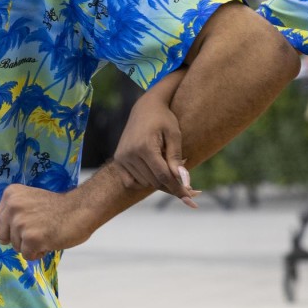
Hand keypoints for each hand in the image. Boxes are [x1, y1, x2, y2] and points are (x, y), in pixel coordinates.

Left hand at [0, 184, 96, 261]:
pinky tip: (50, 240)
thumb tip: (2, 236)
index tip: (30, 223)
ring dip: (32, 245)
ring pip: (16, 247)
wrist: (81, 209)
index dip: (14, 229)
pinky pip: (28, 255)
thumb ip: (15, 212)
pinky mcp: (31, 239)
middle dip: (21, 238)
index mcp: (10, 195)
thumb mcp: (29, 201)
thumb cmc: (59, 207)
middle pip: (5, 237)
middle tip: (40, 229)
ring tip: (47, 233)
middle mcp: (12, 207)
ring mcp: (21, 223)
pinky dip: (40, 252)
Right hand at [112, 93, 197, 207]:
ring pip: (145, 182)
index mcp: (145, 146)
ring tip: (166, 164)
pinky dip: (143, 181)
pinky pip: (131, 182)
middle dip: (171, 185)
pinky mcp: (118, 160)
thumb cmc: (164, 120)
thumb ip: (176, 158)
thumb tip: (184, 181)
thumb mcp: (174, 135)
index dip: (177, 188)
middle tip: (188, 186)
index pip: (163, 176)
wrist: (145, 108)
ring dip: (158, 180)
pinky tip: (151, 171)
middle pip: (154, 181)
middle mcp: (130, 154)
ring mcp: (122, 157)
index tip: (189, 199)